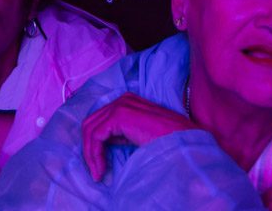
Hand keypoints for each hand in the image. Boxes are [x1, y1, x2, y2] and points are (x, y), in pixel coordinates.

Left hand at [80, 93, 194, 181]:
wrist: (181, 139)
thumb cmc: (167, 140)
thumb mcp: (140, 133)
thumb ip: (122, 132)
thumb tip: (105, 142)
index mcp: (127, 101)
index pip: (99, 120)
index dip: (94, 143)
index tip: (99, 164)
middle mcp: (121, 99)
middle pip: (90, 123)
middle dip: (89, 149)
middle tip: (96, 171)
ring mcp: (120, 105)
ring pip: (90, 130)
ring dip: (90, 154)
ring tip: (98, 173)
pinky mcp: (118, 115)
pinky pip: (95, 136)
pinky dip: (94, 154)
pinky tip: (101, 168)